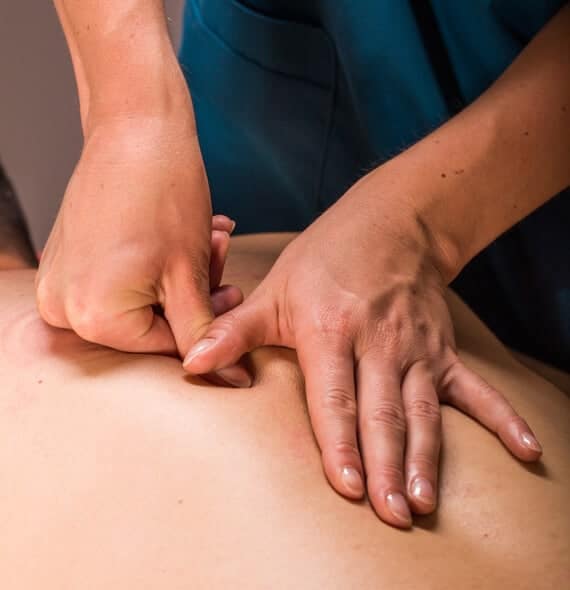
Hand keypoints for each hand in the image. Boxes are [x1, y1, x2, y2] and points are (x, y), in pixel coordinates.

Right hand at [36, 117, 240, 357]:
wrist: (135, 127)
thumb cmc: (163, 193)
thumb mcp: (188, 275)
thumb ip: (203, 333)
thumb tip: (228, 378)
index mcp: (92, 317)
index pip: (165, 347)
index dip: (206, 323)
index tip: (231, 298)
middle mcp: (64, 306)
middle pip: (149, 323)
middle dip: (193, 294)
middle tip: (220, 261)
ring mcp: (61, 281)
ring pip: (138, 300)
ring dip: (179, 276)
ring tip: (207, 239)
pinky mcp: (67, 260)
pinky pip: (120, 280)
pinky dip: (156, 264)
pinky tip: (182, 238)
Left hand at [182, 167, 542, 527]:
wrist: (389, 222)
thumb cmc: (325, 258)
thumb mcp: (275, 289)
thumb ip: (235, 330)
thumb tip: (190, 362)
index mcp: (331, 331)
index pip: (334, 396)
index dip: (340, 442)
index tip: (347, 485)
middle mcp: (378, 343)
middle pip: (382, 412)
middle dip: (384, 465)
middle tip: (391, 513)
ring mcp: (417, 348)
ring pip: (424, 409)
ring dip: (426, 457)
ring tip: (425, 500)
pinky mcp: (443, 349)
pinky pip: (475, 389)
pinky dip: (501, 420)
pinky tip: (526, 452)